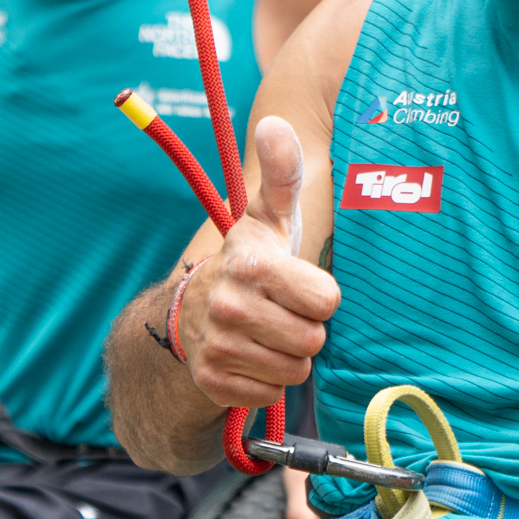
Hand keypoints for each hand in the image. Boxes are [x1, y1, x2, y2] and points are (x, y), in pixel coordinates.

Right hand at [183, 115, 338, 406]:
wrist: (191, 315)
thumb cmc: (251, 263)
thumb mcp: (268, 219)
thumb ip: (281, 174)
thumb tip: (275, 122)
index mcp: (251, 266)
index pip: (327, 301)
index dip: (320, 295)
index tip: (298, 285)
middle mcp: (229, 307)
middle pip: (313, 340)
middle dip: (306, 329)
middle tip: (283, 312)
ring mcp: (218, 348)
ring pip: (294, 372)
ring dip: (288, 357)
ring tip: (268, 334)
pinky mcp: (213, 383)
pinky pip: (270, 395)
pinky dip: (266, 382)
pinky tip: (252, 358)